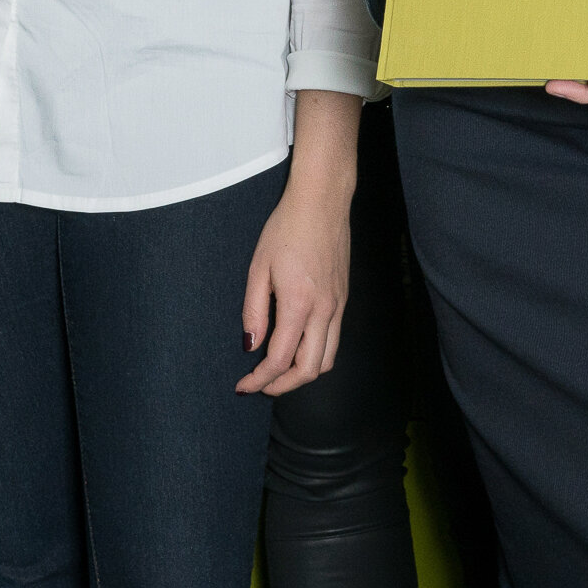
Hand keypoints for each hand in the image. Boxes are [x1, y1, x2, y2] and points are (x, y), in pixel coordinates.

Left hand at [236, 167, 352, 396]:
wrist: (322, 202)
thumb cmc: (286, 229)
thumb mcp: (258, 267)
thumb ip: (254, 311)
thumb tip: (250, 346)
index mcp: (299, 304)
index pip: (280, 360)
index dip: (260, 380)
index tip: (243, 385)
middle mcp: (324, 311)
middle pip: (310, 370)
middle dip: (283, 385)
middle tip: (260, 384)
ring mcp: (338, 306)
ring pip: (327, 360)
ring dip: (303, 374)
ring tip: (278, 372)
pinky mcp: (344, 299)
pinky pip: (333, 340)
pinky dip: (316, 355)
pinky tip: (296, 347)